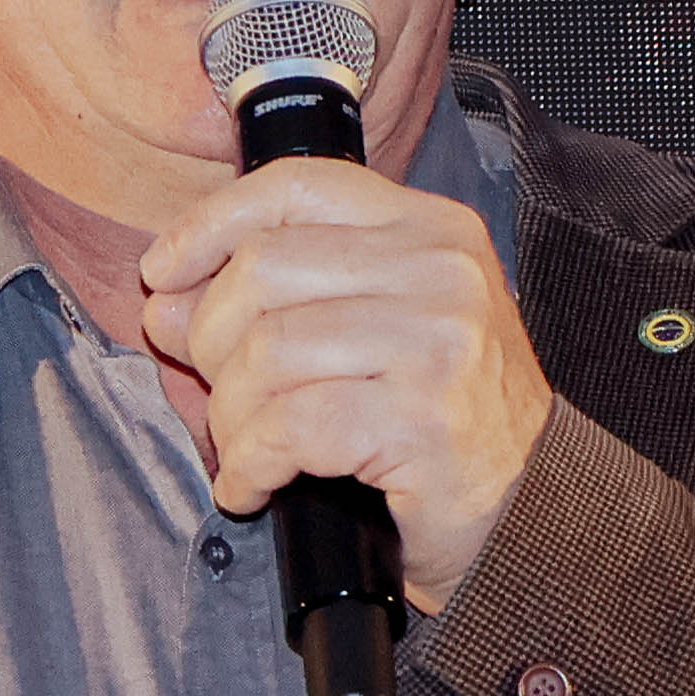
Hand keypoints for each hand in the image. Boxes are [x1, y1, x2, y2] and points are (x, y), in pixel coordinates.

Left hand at [136, 159, 555, 613]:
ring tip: (246, 451)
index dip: (210, 225)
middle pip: (261, 272)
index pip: (295, 187)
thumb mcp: (365, 331)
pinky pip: (289, 428)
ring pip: (265, 352)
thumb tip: (165, 302)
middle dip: (210, 344)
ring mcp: (439, 341)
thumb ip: (275, 301)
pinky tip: (254, 486)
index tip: (164, 273)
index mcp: (427, 228)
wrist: (530, 508)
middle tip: (223, 398)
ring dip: (231, 418)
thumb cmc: (438, 420)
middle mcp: (440, 270)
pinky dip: (250, 465)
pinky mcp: (425, 418)